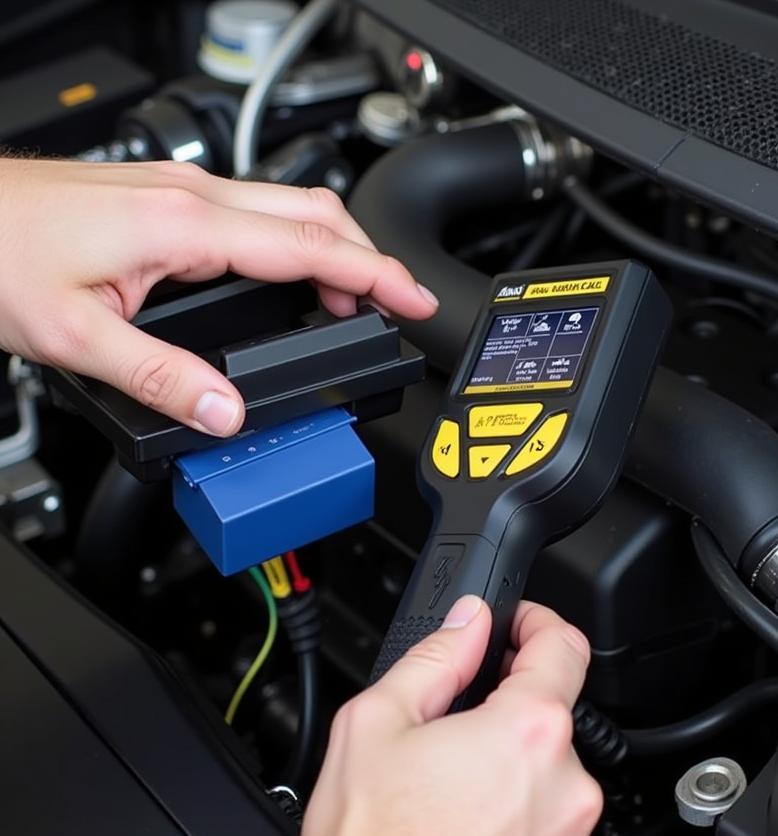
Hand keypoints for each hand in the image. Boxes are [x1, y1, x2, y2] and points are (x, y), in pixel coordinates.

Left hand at [0, 158, 436, 434]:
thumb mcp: (74, 337)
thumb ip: (162, 381)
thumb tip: (227, 413)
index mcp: (183, 224)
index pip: (310, 246)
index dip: (375, 274)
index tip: (414, 299)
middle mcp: (190, 196)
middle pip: (315, 212)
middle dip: (369, 258)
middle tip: (397, 305)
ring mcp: (180, 191)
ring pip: (289, 209)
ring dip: (334, 251)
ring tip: (353, 305)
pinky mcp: (167, 198)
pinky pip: (256, 216)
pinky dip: (295, 248)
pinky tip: (292, 282)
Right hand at [301, 596, 601, 835]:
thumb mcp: (376, 721)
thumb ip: (437, 657)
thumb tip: (469, 623)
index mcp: (527, 733)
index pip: (562, 648)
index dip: (539, 626)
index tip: (523, 631)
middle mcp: (568, 791)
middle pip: (550, 735)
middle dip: (507, 734)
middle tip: (452, 758)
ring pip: (553, 803)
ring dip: (517, 801)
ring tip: (454, 826)